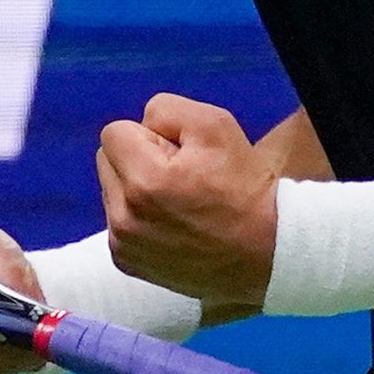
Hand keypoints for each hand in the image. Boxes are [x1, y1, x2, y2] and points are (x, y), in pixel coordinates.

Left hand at [98, 94, 277, 309]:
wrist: (266, 251)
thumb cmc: (242, 185)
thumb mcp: (214, 124)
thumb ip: (164, 110)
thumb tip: (140, 126)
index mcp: (144, 181)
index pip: (114, 132)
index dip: (149, 136)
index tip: (179, 156)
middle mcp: (125, 218)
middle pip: (107, 160)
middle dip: (136, 159)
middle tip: (179, 177)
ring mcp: (123, 245)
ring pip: (112, 190)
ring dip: (135, 188)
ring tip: (177, 202)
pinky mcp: (126, 262)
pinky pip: (117, 221)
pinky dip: (137, 217)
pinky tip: (170, 224)